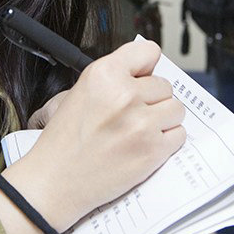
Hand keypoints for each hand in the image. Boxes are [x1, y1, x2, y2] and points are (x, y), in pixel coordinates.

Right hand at [4, 38, 184, 231]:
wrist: (55, 181)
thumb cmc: (64, 142)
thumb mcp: (80, 93)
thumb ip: (114, 77)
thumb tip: (147, 72)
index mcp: (104, 74)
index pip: (149, 52)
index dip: (146, 66)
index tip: (143, 76)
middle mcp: (125, 95)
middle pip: (165, 85)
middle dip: (152, 99)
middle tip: (131, 115)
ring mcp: (141, 124)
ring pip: (176, 109)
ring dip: (163, 120)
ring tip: (139, 131)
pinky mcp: (153, 150)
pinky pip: (178, 134)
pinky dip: (167, 141)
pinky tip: (144, 145)